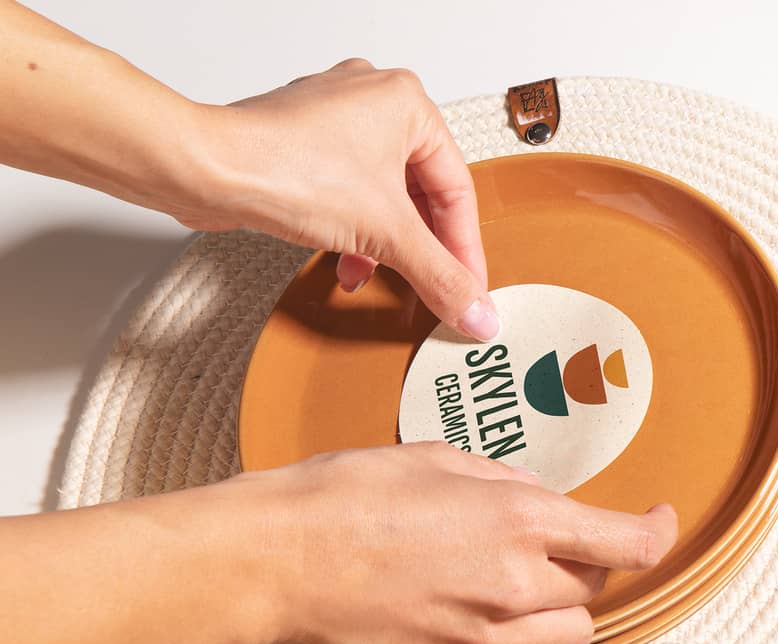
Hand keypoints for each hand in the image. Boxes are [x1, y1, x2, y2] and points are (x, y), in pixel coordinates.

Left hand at [185, 59, 498, 340]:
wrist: (206, 169)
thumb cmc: (284, 168)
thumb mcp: (384, 234)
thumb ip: (439, 276)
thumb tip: (477, 311)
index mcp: (407, 103)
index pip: (457, 190)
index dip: (465, 249)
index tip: (469, 289)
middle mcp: (373, 102)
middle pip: (420, 194)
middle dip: (421, 249)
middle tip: (434, 289)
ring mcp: (335, 120)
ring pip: (384, 197)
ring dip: (385, 245)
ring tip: (379, 277)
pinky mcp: (304, 144)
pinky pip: (349, 194)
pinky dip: (354, 231)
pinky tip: (346, 262)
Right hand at [232, 442, 677, 643]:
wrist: (282, 558)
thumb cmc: (349, 495)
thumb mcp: (440, 458)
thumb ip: (506, 483)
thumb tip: (536, 498)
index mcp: (519, 521)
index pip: (625, 542)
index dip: (655, 531)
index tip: (659, 521)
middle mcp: (515, 587)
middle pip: (594, 588)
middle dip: (583, 561)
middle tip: (545, 542)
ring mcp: (484, 641)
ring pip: (566, 635)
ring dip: (555, 605)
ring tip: (507, 580)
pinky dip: (503, 635)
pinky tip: (460, 607)